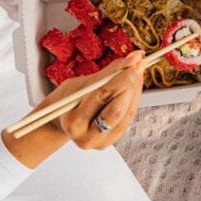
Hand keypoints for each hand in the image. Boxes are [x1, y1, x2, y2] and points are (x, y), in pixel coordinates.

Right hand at [2, 51, 145, 167]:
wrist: (62, 121)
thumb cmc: (68, 100)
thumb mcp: (80, 84)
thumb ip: (107, 73)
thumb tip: (133, 58)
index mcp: (73, 122)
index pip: (102, 96)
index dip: (121, 77)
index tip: (134, 61)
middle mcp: (87, 137)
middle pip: (117, 109)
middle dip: (131, 84)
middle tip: (138, 65)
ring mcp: (101, 142)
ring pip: (127, 114)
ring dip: (135, 90)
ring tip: (138, 72)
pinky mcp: (111, 141)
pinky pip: (128, 118)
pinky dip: (133, 99)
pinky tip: (134, 85)